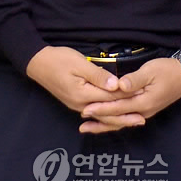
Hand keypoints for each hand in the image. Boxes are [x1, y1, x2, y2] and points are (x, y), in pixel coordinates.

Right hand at [26, 46, 144, 127]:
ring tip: (132, 120)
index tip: (142, 98)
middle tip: (142, 119)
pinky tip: (113, 116)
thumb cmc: (59, 60)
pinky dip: (106, 115)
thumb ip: (98, 76)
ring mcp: (77, 106)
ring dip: (117, 118)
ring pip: (101, 115)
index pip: (109, 98)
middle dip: (124, 116)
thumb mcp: (79, 64)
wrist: (38, 63)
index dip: (126, 98)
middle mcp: (80, 105)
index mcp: (82, 95)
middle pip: (106, 114)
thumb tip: (116, 85)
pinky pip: (94, 112)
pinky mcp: (75, 103)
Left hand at [79, 57, 180, 133]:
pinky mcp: (144, 109)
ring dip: (104, 124)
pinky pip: (125, 118)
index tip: (86, 108)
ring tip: (87, 127)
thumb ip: (135, 80)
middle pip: (117, 118)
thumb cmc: (167, 71)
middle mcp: (143, 112)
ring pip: (120, 121)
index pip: (118, 107)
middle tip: (82, 120)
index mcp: (143, 102)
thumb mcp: (151, 71)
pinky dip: (113, 121)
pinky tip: (105, 122)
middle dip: (99, 119)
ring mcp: (144, 112)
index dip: (101, 108)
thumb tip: (120, 86)